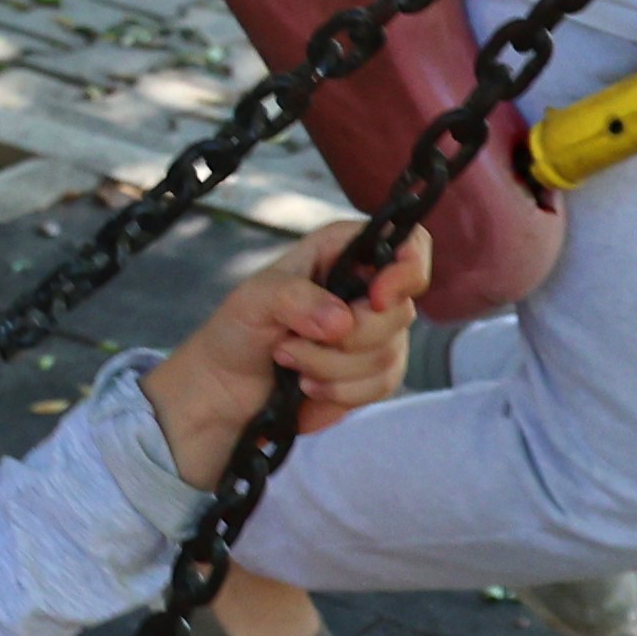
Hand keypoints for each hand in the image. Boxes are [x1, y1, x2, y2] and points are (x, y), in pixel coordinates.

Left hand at [138, 227, 432, 482]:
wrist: (227, 388)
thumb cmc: (240, 328)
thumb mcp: (255, 299)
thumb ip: (295, 298)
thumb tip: (341, 322)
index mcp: (345, 252)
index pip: (409, 244)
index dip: (406, 269)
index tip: (375, 299)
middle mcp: (368, 290)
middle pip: (399, 310)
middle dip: (344, 339)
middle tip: (290, 341)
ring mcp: (377, 335)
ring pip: (388, 354)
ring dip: (330, 367)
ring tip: (288, 360)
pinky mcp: (374, 375)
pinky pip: (381, 386)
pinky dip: (340, 391)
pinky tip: (306, 387)